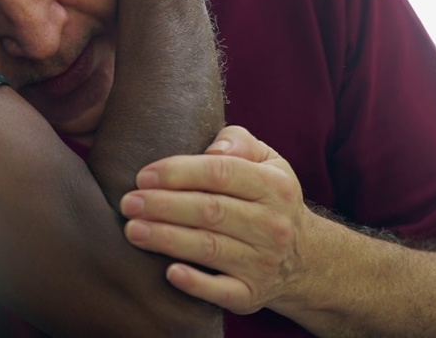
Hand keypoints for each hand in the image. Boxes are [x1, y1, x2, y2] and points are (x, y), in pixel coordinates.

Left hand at [118, 125, 314, 314]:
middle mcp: (272, 225)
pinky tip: (170, 272)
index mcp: (273, 186)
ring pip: (210, 248)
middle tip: (128, 203)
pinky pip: (223, 291)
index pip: (221, 173)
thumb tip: (214, 148)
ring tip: (132, 230)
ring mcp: (264, 262)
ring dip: (167, 239)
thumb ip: (239, 142)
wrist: (306, 259)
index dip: (178, 172)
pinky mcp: (252, 295)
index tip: (143, 176)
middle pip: (210, 211)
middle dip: (163, 205)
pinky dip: (196, 284)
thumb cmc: (269, 200)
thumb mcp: (268, 162)